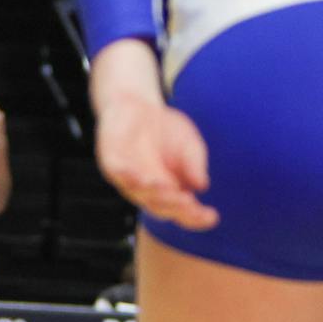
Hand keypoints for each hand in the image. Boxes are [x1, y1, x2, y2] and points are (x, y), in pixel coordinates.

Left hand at [95, 93, 217, 230]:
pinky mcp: (111, 161)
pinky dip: (127, 176)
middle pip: (161, 208)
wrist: (138, 104)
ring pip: (139, 194)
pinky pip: (117, 173)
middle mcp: (149, 190)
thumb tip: (201, 185)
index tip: (212, 216)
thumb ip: (194, 163)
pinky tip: (139, 177)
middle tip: (189, 202)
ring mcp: (128, 178)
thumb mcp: (188, 143)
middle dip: (175, 206)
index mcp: (171, 191)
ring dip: (153, 194)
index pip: (183, 211)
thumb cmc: (167, 129)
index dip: (196, 218)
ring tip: (168, 189)